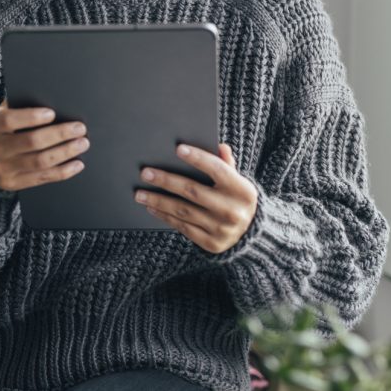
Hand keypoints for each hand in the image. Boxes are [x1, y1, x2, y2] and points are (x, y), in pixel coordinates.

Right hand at [0, 99, 88, 191]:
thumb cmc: (3, 129)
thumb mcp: (4, 113)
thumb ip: (22, 106)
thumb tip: (54, 102)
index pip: (9, 120)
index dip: (31, 117)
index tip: (52, 113)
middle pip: (31, 142)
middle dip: (59, 134)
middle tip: (79, 128)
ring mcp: (2, 169)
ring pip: (40, 162)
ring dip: (65, 152)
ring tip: (82, 144)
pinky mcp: (12, 184)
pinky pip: (42, 178)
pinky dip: (63, 171)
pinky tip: (77, 164)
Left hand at [134, 142, 257, 253]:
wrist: (250, 234)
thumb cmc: (236, 198)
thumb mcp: (237, 181)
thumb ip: (226, 164)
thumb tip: (219, 146)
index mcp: (242, 190)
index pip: (218, 170)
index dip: (198, 158)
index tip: (178, 149)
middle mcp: (233, 210)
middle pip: (193, 191)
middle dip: (166, 181)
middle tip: (145, 173)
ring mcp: (221, 229)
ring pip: (183, 211)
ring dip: (158, 200)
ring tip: (140, 193)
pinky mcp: (211, 243)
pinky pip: (183, 227)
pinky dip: (165, 216)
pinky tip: (152, 207)